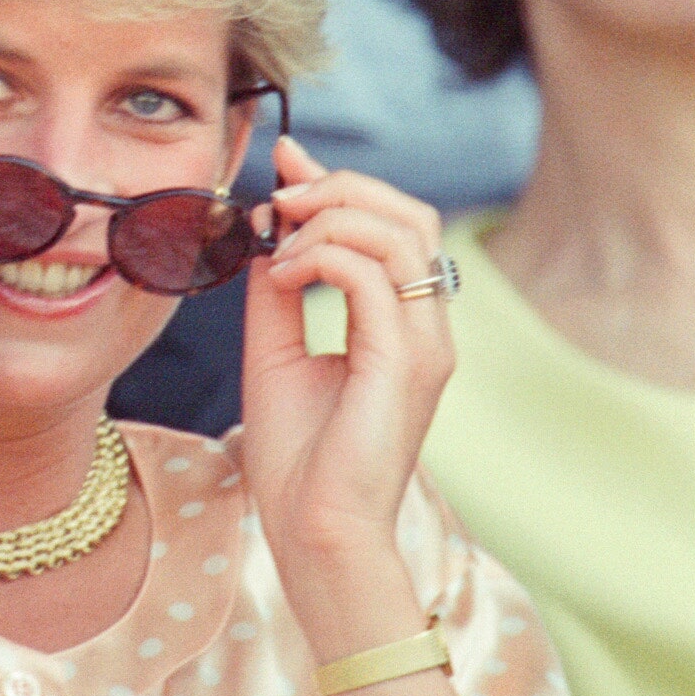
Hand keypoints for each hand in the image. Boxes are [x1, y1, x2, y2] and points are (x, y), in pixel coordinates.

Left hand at [236, 137, 454, 654]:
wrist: (314, 532)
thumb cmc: (299, 458)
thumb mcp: (276, 350)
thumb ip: (279, 288)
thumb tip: (268, 229)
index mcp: (404, 325)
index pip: (396, 226)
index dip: (342, 184)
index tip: (285, 163)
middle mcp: (426, 329)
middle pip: (409, 214)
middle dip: (340, 187)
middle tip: (280, 192)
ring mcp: (424, 345)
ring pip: (397, 234)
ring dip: (327, 219)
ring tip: (276, 244)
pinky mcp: (405, 365)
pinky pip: (372, 277)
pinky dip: (321, 257)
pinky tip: (281, 276)